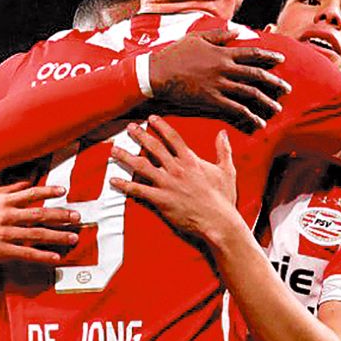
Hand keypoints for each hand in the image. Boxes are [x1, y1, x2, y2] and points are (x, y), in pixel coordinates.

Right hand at [0, 181, 79, 265]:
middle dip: (60, 215)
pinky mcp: (3, 251)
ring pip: (35, 234)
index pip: (30, 193)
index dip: (48, 191)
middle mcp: (6, 216)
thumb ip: (12, 189)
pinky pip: (26, 253)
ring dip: (57, 236)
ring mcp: (5, 234)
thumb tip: (31, 180)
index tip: (64, 191)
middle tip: (77, 217)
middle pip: (38, 214)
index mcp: (5, 201)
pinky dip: (42, 255)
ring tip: (73, 238)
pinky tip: (56, 257)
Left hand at [109, 115, 240, 244]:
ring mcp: (167, 183)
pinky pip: (137, 189)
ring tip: (114, 150)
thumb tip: (223, 134)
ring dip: (125, 156)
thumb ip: (223, 150)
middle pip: (153, 147)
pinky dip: (124, 185)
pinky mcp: (160, 199)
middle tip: (129, 128)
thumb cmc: (223, 199)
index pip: (172, 137)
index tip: (151, 119)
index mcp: (191, 160)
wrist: (218, 221)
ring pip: (141, 165)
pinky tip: (113, 180)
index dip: (160, 126)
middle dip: (139, 135)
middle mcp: (176, 168)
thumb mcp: (227, 171)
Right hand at [149, 28, 291, 132]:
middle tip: (287, 89)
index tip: (281, 60)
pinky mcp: (212, 100)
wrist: (158, 73)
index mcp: (223, 53)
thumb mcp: (198, 38)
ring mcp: (219, 85)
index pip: (252, 54)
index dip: (269, 57)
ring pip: (249, 94)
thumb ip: (219, 35)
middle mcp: (225, 69)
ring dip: (265, 101)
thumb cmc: (176, 54)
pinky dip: (248, 115)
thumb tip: (237, 31)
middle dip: (274, 82)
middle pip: (256, 76)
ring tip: (277, 108)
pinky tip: (258, 122)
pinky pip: (235, 109)